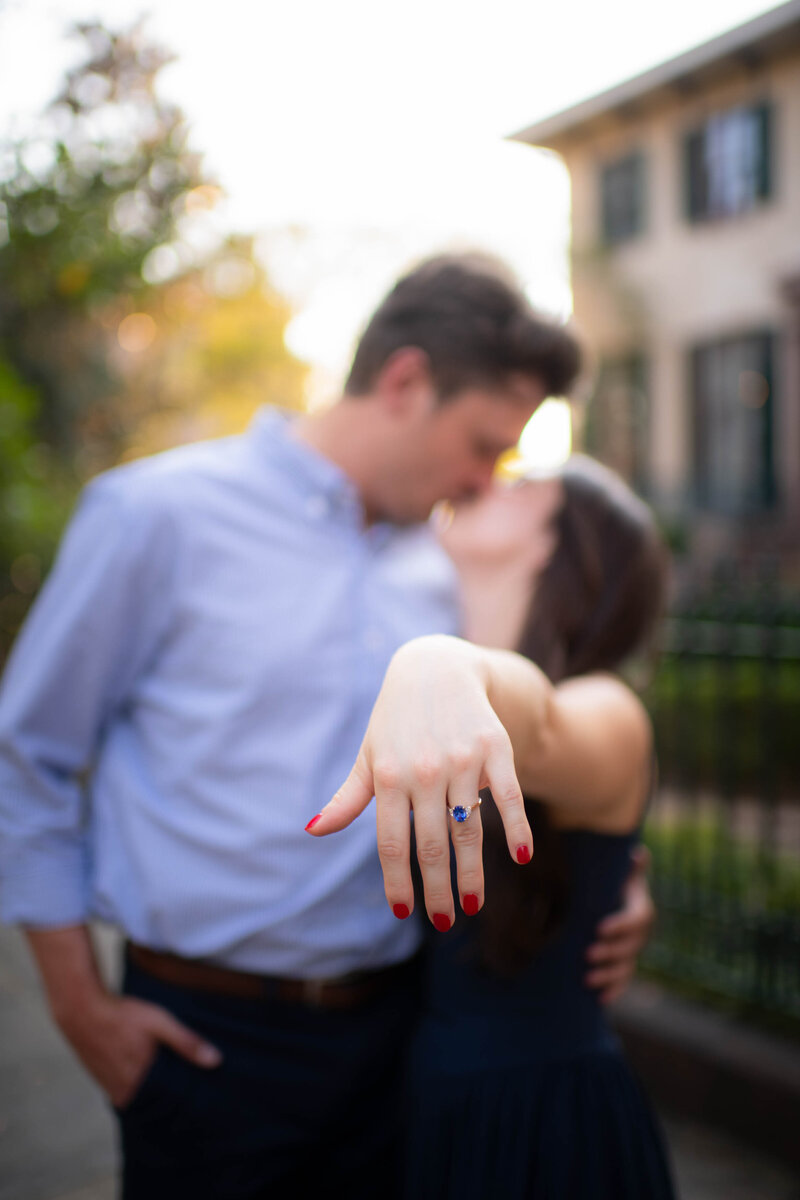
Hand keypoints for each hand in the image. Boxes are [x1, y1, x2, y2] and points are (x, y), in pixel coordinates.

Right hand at [57, 988, 221, 1107]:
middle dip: (173, 1100)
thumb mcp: (159, 1022)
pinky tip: (148, 1077)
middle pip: (158, 1103)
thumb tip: (215, 1061)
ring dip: (155, 1096)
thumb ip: (186, 1042)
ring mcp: (113, 1087)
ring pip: (141, 1100)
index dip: (188, 1101)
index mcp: (143, 1079)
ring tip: (172, 1085)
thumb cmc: (122, 1015)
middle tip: (191, 1094)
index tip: (202, 1099)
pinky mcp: (104, 1082)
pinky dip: (140, 1090)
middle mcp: (127, 1090)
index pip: (173, 1103)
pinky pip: (127, 1094)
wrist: (81, 1010)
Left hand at [306, 637, 532, 930]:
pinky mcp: (494, 747)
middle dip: (438, 889)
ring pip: (468, 827)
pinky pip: (508, 794)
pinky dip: (517, 825)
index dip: (399, 880)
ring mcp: (461, 759)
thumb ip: (348, 797)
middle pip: (432, 844)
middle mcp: (424, 770)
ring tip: (474, 903)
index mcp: (388, 776)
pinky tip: (521, 856)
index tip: (405, 911)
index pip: (392, 843)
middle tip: (447, 921)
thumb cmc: (396, 721)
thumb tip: (313, 831)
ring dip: (473, 871)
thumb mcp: (368, 755)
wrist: (435, 667)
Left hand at [584, 845, 654, 1003]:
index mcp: (641, 911)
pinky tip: (600, 1000)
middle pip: (629, 948)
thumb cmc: (614, 882)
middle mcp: (640, 935)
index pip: (636, 920)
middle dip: (609, 952)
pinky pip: (622, 981)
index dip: (619, 925)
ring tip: (587, 979)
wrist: (615, 901)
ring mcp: (632, 953)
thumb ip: (629, 866)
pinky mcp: (623, 966)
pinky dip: (614, 991)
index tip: (599, 928)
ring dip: (608, 976)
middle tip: (587, 953)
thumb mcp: (620, 872)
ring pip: (625, 968)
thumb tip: (638, 852)